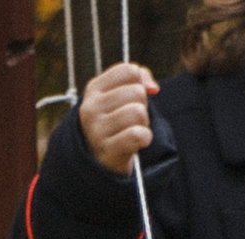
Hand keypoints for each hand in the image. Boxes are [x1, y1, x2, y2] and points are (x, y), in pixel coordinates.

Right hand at [81, 62, 158, 176]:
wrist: (101, 160)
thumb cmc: (117, 123)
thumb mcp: (121, 95)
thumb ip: (138, 79)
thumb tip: (153, 88)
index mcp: (94, 89)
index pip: (129, 71)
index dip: (140, 83)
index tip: (133, 98)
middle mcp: (91, 108)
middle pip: (136, 91)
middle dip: (142, 106)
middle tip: (132, 120)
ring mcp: (97, 130)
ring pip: (138, 112)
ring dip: (143, 123)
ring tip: (133, 130)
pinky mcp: (107, 151)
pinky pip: (137, 135)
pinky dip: (144, 138)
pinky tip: (137, 143)